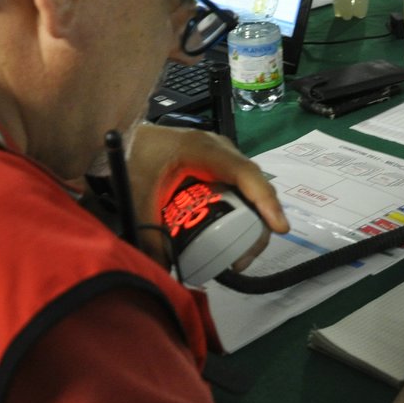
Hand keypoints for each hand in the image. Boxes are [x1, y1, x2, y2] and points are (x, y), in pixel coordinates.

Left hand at [124, 123, 288, 268]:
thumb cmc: (134, 156)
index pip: (244, 173)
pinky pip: (239, 186)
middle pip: (253, 184)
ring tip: (238, 252)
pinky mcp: (217, 164)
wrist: (126, 132)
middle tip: (243, 258)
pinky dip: (243, 209)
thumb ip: (147, 232)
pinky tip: (234, 232)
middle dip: (259, 222)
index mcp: (203, 149)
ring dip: (253, 218)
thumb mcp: (138, 194)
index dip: (264, 200)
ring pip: (249, 186)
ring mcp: (221, 155)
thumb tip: (162, 270)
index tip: (278, 227)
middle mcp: (220, 149)